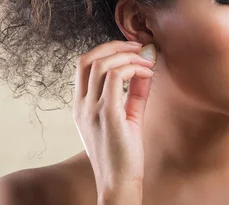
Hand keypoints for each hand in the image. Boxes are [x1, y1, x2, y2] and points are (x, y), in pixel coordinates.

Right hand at [72, 40, 155, 203]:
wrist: (118, 183)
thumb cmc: (123, 153)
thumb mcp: (127, 116)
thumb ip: (134, 92)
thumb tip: (146, 69)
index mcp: (81, 105)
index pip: (84, 65)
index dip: (107, 50)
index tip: (132, 50)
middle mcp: (81, 105)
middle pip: (87, 59)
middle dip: (115, 46)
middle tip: (139, 47)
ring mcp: (92, 110)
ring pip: (102, 64)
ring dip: (127, 56)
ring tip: (147, 62)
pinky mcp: (107, 115)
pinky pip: (115, 78)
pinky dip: (132, 69)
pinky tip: (146, 73)